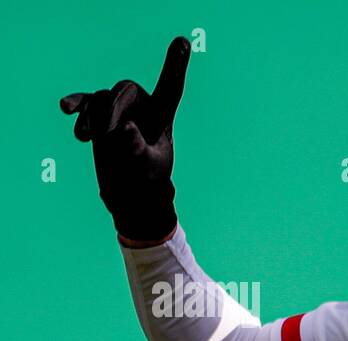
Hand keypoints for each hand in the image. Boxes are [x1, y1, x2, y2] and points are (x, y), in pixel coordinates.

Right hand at [59, 36, 190, 242]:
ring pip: (102, 98)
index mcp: (162, 115)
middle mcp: (140, 107)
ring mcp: (117, 109)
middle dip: (113, 106)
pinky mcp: (98, 115)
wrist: (128, 191)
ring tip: (86, 138)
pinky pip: (85, 102)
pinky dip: (76, 104)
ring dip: (93, 115)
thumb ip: (138, 151)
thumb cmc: (146, 181)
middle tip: (107, 132)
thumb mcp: (147, 170)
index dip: (175, 65)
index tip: (183, 41)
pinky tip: (65, 109)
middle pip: (125, 89)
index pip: (170, 87)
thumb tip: (122, 128)